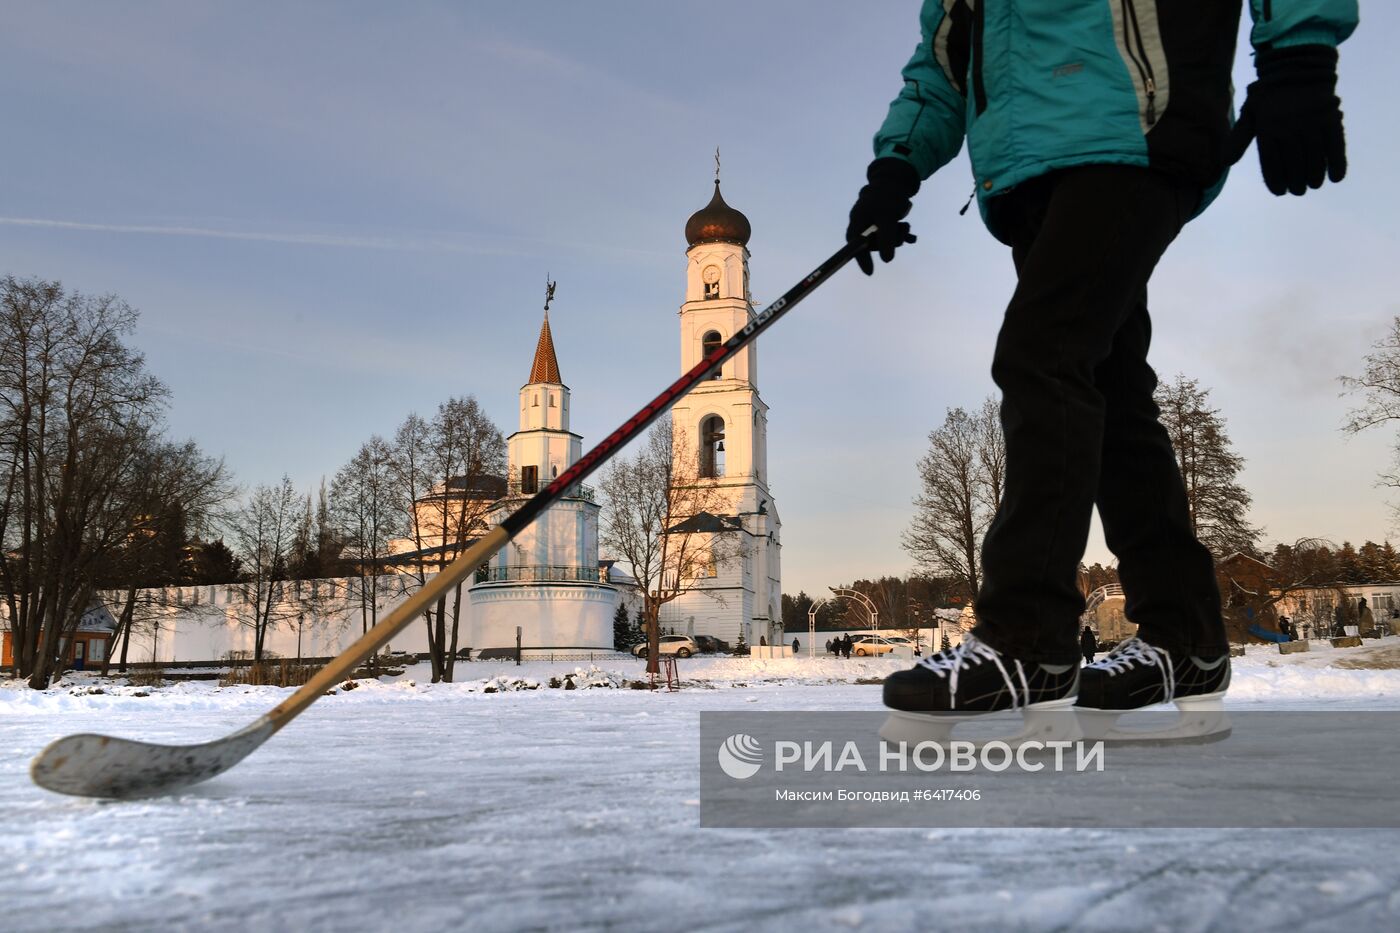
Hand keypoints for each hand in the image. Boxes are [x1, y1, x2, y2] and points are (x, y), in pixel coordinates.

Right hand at [847, 157, 919, 274]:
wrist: (894, 180)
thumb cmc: (886, 196)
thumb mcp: (887, 217)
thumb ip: (887, 238)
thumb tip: (887, 260)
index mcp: (857, 224)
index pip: (856, 247)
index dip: (862, 260)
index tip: (870, 272)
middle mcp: (862, 227)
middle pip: (874, 246)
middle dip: (890, 241)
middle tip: (900, 229)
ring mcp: (872, 226)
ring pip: (885, 241)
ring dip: (898, 235)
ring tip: (905, 225)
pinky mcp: (882, 224)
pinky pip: (891, 235)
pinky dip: (900, 233)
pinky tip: (911, 236)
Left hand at [1228, 45, 1345, 195]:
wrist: (1297, 64)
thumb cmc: (1270, 93)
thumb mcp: (1250, 112)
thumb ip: (1238, 139)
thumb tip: (1224, 163)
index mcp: (1267, 129)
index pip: (1271, 163)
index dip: (1276, 180)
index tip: (1279, 191)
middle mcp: (1289, 128)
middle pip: (1294, 164)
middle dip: (1296, 182)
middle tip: (1297, 190)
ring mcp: (1311, 123)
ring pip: (1314, 158)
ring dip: (1315, 176)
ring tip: (1313, 185)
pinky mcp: (1330, 117)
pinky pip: (1335, 145)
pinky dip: (1337, 163)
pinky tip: (1336, 178)